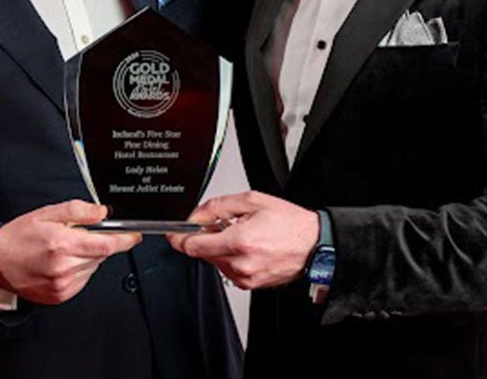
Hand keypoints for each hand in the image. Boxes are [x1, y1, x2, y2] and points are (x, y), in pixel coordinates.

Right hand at [0, 200, 140, 304]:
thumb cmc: (18, 237)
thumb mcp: (46, 214)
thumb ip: (77, 211)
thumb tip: (101, 212)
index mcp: (62, 244)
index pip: (106, 244)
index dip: (125, 240)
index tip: (134, 235)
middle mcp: (64, 267)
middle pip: (101, 255)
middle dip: (99, 242)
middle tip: (79, 235)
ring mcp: (63, 285)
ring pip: (93, 267)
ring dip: (88, 256)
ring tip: (65, 248)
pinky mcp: (61, 295)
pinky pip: (83, 279)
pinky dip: (79, 269)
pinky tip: (62, 262)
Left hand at [167, 191, 318, 289]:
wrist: (313, 245)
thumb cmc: (289, 223)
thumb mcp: (252, 201)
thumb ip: (218, 206)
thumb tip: (196, 215)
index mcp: (239, 241)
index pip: (195, 246)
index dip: (179, 239)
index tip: (172, 234)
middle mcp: (240, 264)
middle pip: (204, 253)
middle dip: (206, 238)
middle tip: (223, 224)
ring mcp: (245, 277)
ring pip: (216, 262)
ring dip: (220, 248)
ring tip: (241, 234)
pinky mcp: (250, 284)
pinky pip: (229, 270)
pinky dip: (231, 257)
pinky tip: (247, 246)